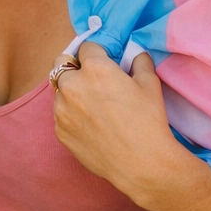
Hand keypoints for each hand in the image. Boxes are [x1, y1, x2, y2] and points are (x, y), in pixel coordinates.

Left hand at [52, 43, 183, 206]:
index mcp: (95, 69)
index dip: (98, 52)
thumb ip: (138, 61)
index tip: (105, 61)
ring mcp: (62, 109)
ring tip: (93, 105)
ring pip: (59, 89)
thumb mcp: (150, 84)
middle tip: (92, 78)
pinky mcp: (59, 131)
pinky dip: (71, 113)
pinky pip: (60, 113)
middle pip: (62, 62)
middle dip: (75, 65)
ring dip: (71, 90)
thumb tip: (133, 54)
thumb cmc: (148, 122)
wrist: (141, 164)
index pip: (87, 46)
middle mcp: (72, 85)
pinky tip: (90, 124)